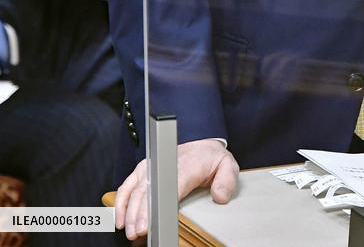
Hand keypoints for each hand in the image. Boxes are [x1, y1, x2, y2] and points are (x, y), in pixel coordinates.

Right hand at [116, 138, 238, 240]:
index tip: (150, 221)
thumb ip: (227, 180)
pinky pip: (127, 186)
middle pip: (147, 190)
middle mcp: (164, 163)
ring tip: (129, 229)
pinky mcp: (143, 170)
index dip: (157, 204)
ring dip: (128, 209)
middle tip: (138, 232)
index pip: (169, 185)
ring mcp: (151, 166)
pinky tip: (121, 219)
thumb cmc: (211, 158)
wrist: (202, 146)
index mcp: (186, 164)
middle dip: (139, 212)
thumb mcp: (227, 165)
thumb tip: (219, 196)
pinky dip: (121, 202)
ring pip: (134, 188)